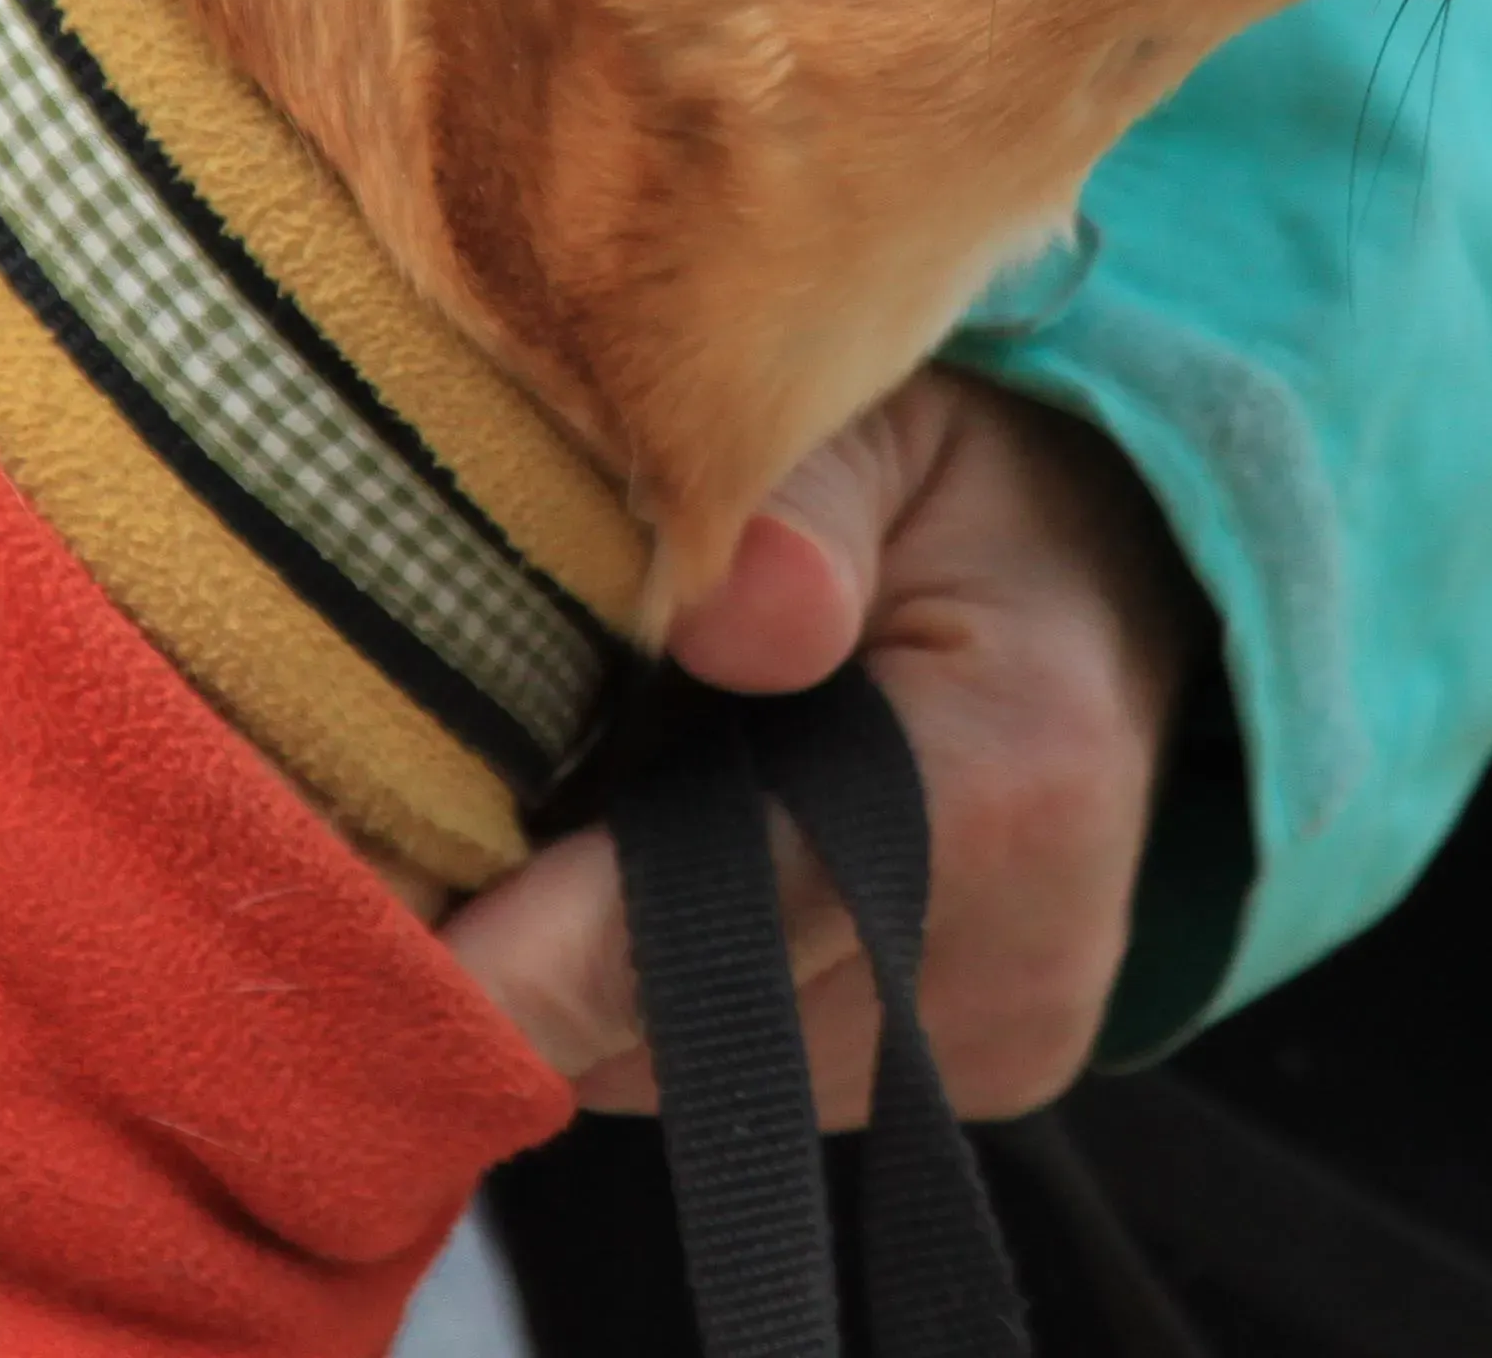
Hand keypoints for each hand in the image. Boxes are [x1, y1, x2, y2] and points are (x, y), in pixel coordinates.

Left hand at [444, 368, 1200, 1122]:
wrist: (1145, 565)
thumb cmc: (980, 470)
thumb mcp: (889, 419)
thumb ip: (794, 497)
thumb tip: (732, 607)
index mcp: (1004, 780)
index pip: (693, 925)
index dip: (501, 947)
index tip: (346, 919)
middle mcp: (1017, 952)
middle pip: (655, 1022)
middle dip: (544, 913)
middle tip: (519, 748)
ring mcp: (1002, 1037)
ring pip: (676, 1063)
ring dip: (610, 948)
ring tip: (642, 770)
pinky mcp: (985, 1073)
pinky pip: (744, 1066)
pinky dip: (685, 977)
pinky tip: (715, 834)